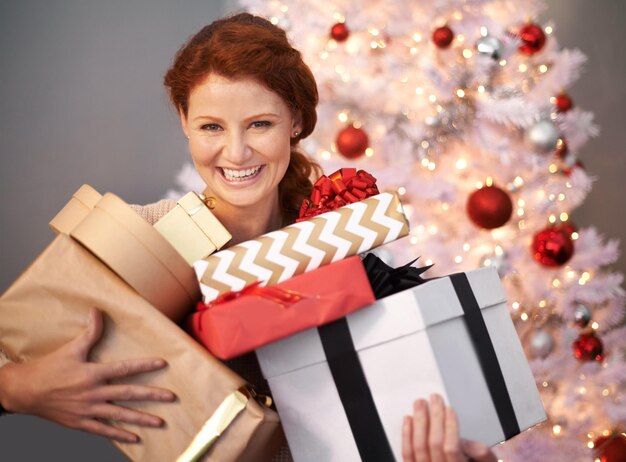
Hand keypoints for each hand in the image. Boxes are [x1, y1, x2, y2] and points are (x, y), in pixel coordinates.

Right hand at [0, 308, 175, 442]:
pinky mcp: (80, 422)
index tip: (162, 364)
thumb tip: (98, 310)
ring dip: (141, 418)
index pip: (124, 368)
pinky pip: (103, 430)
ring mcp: (88, 409)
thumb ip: (89, 332)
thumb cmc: (49, 368)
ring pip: (120, 415)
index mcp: (92, 373)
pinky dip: (119, 435)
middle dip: (151, 396)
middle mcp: (93, 393)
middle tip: (171, 398)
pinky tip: (135, 437)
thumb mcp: (71, 348)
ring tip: (160, 422)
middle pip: (128, 394)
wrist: (24, 391)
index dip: (144, 366)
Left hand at [402, 394, 496, 461]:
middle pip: (434, 444)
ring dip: (419, 421)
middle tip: (434, 400)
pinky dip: (406, 434)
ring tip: (420, 404)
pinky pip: (407, 453)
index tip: (449, 409)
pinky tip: (409, 419)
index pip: (452, 448)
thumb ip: (480, 452)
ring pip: (419, 447)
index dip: (450, 426)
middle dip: (434, 417)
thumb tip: (463, 439)